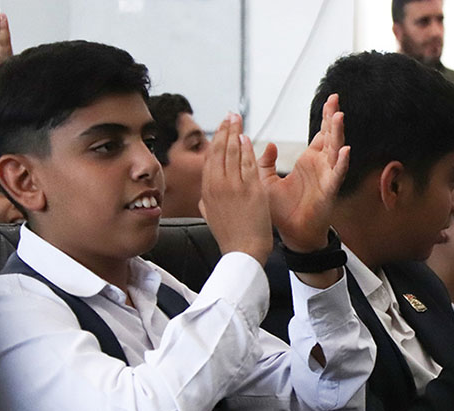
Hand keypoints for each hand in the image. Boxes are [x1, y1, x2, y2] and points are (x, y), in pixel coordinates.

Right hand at [199, 114, 273, 263]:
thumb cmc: (229, 237)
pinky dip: (247, 148)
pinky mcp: (251, 189)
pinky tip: (247, 138)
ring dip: (235, 133)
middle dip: (225, 129)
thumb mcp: (210, 218)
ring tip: (238, 120)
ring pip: (233, 152)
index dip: (215, 140)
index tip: (221, 128)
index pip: (210, 158)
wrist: (243, 252)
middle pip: (220, 149)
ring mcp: (234, 186)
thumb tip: (203, 197)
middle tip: (231, 115)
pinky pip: (248, 163)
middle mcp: (217, 185)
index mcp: (207, 191)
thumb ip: (206, 204)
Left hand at [256, 93, 349, 252]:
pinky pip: (337, 174)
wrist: (292, 235)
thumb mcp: (266, 181)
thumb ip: (266, 162)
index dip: (325, 118)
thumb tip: (269, 144)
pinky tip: (345, 150)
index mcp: (309, 162)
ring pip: (336, 151)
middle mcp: (321, 167)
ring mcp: (327, 177)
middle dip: (333, 117)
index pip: (320, 135)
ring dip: (339, 134)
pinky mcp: (329, 191)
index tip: (329, 100)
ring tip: (340, 116)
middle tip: (335, 98)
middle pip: (331, 136)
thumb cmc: (282, 212)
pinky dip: (342, 162)